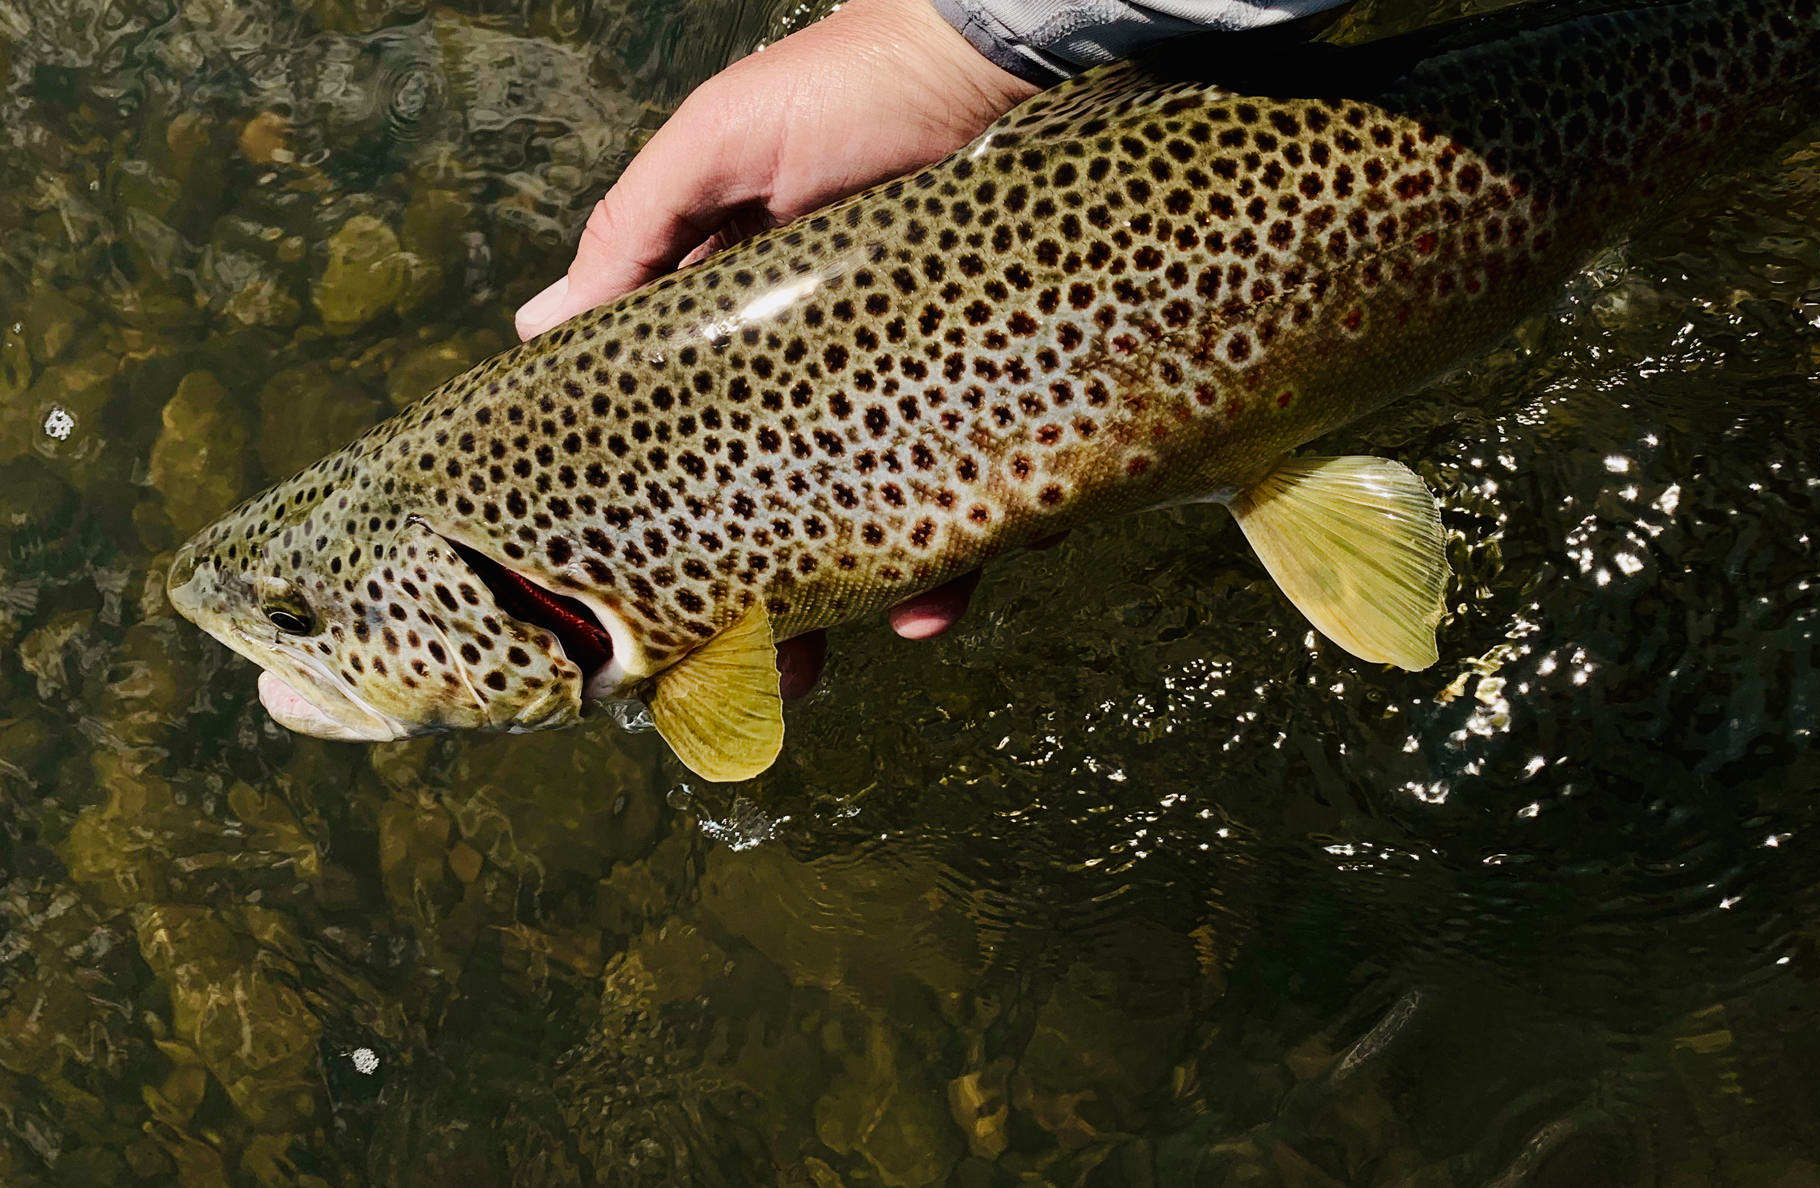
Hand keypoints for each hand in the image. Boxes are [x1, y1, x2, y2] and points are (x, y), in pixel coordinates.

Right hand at [514, 0, 1038, 699]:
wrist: (1006, 50)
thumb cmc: (849, 84)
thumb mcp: (718, 150)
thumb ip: (635, 237)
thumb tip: (534, 329)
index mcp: (749, 319)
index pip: (700, 441)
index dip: (685, 522)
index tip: (666, 607)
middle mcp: (834, 362)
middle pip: (805, 501)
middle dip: (797, 596)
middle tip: (782, 672)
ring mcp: (922, 377)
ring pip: (905, 506)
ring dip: (905, 582)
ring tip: (912, 626)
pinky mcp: (1009, 378)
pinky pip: (1008, 474)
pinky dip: (1005, 527)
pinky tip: (1001, 554)